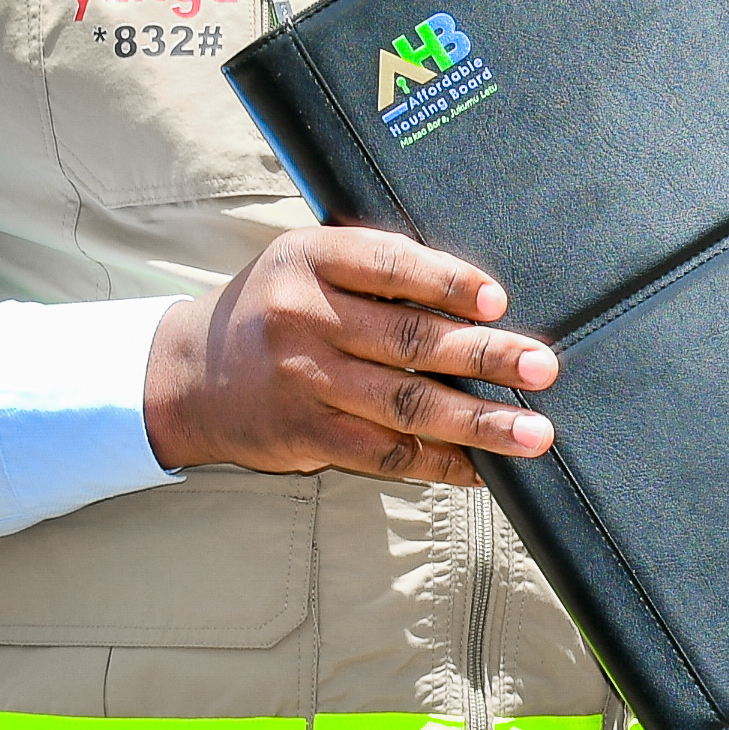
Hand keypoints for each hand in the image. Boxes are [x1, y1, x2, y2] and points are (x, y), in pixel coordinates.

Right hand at [146, 227, 557, 483]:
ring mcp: (305, 381)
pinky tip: (481, 469)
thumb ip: (375, 272)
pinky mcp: (306, 434)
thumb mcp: (307, 264)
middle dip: (486, 356)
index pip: (391, 266)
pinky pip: (384, 452)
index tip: (498, 300)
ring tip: (533, 431)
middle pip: (411, 339)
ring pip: (407, 404)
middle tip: (542, 366)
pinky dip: (440, 463)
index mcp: (310, 260)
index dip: (450, 283)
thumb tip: (479, 298)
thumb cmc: (272, 309)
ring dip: (479, 421)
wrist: (186, 376)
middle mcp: (304, 318)